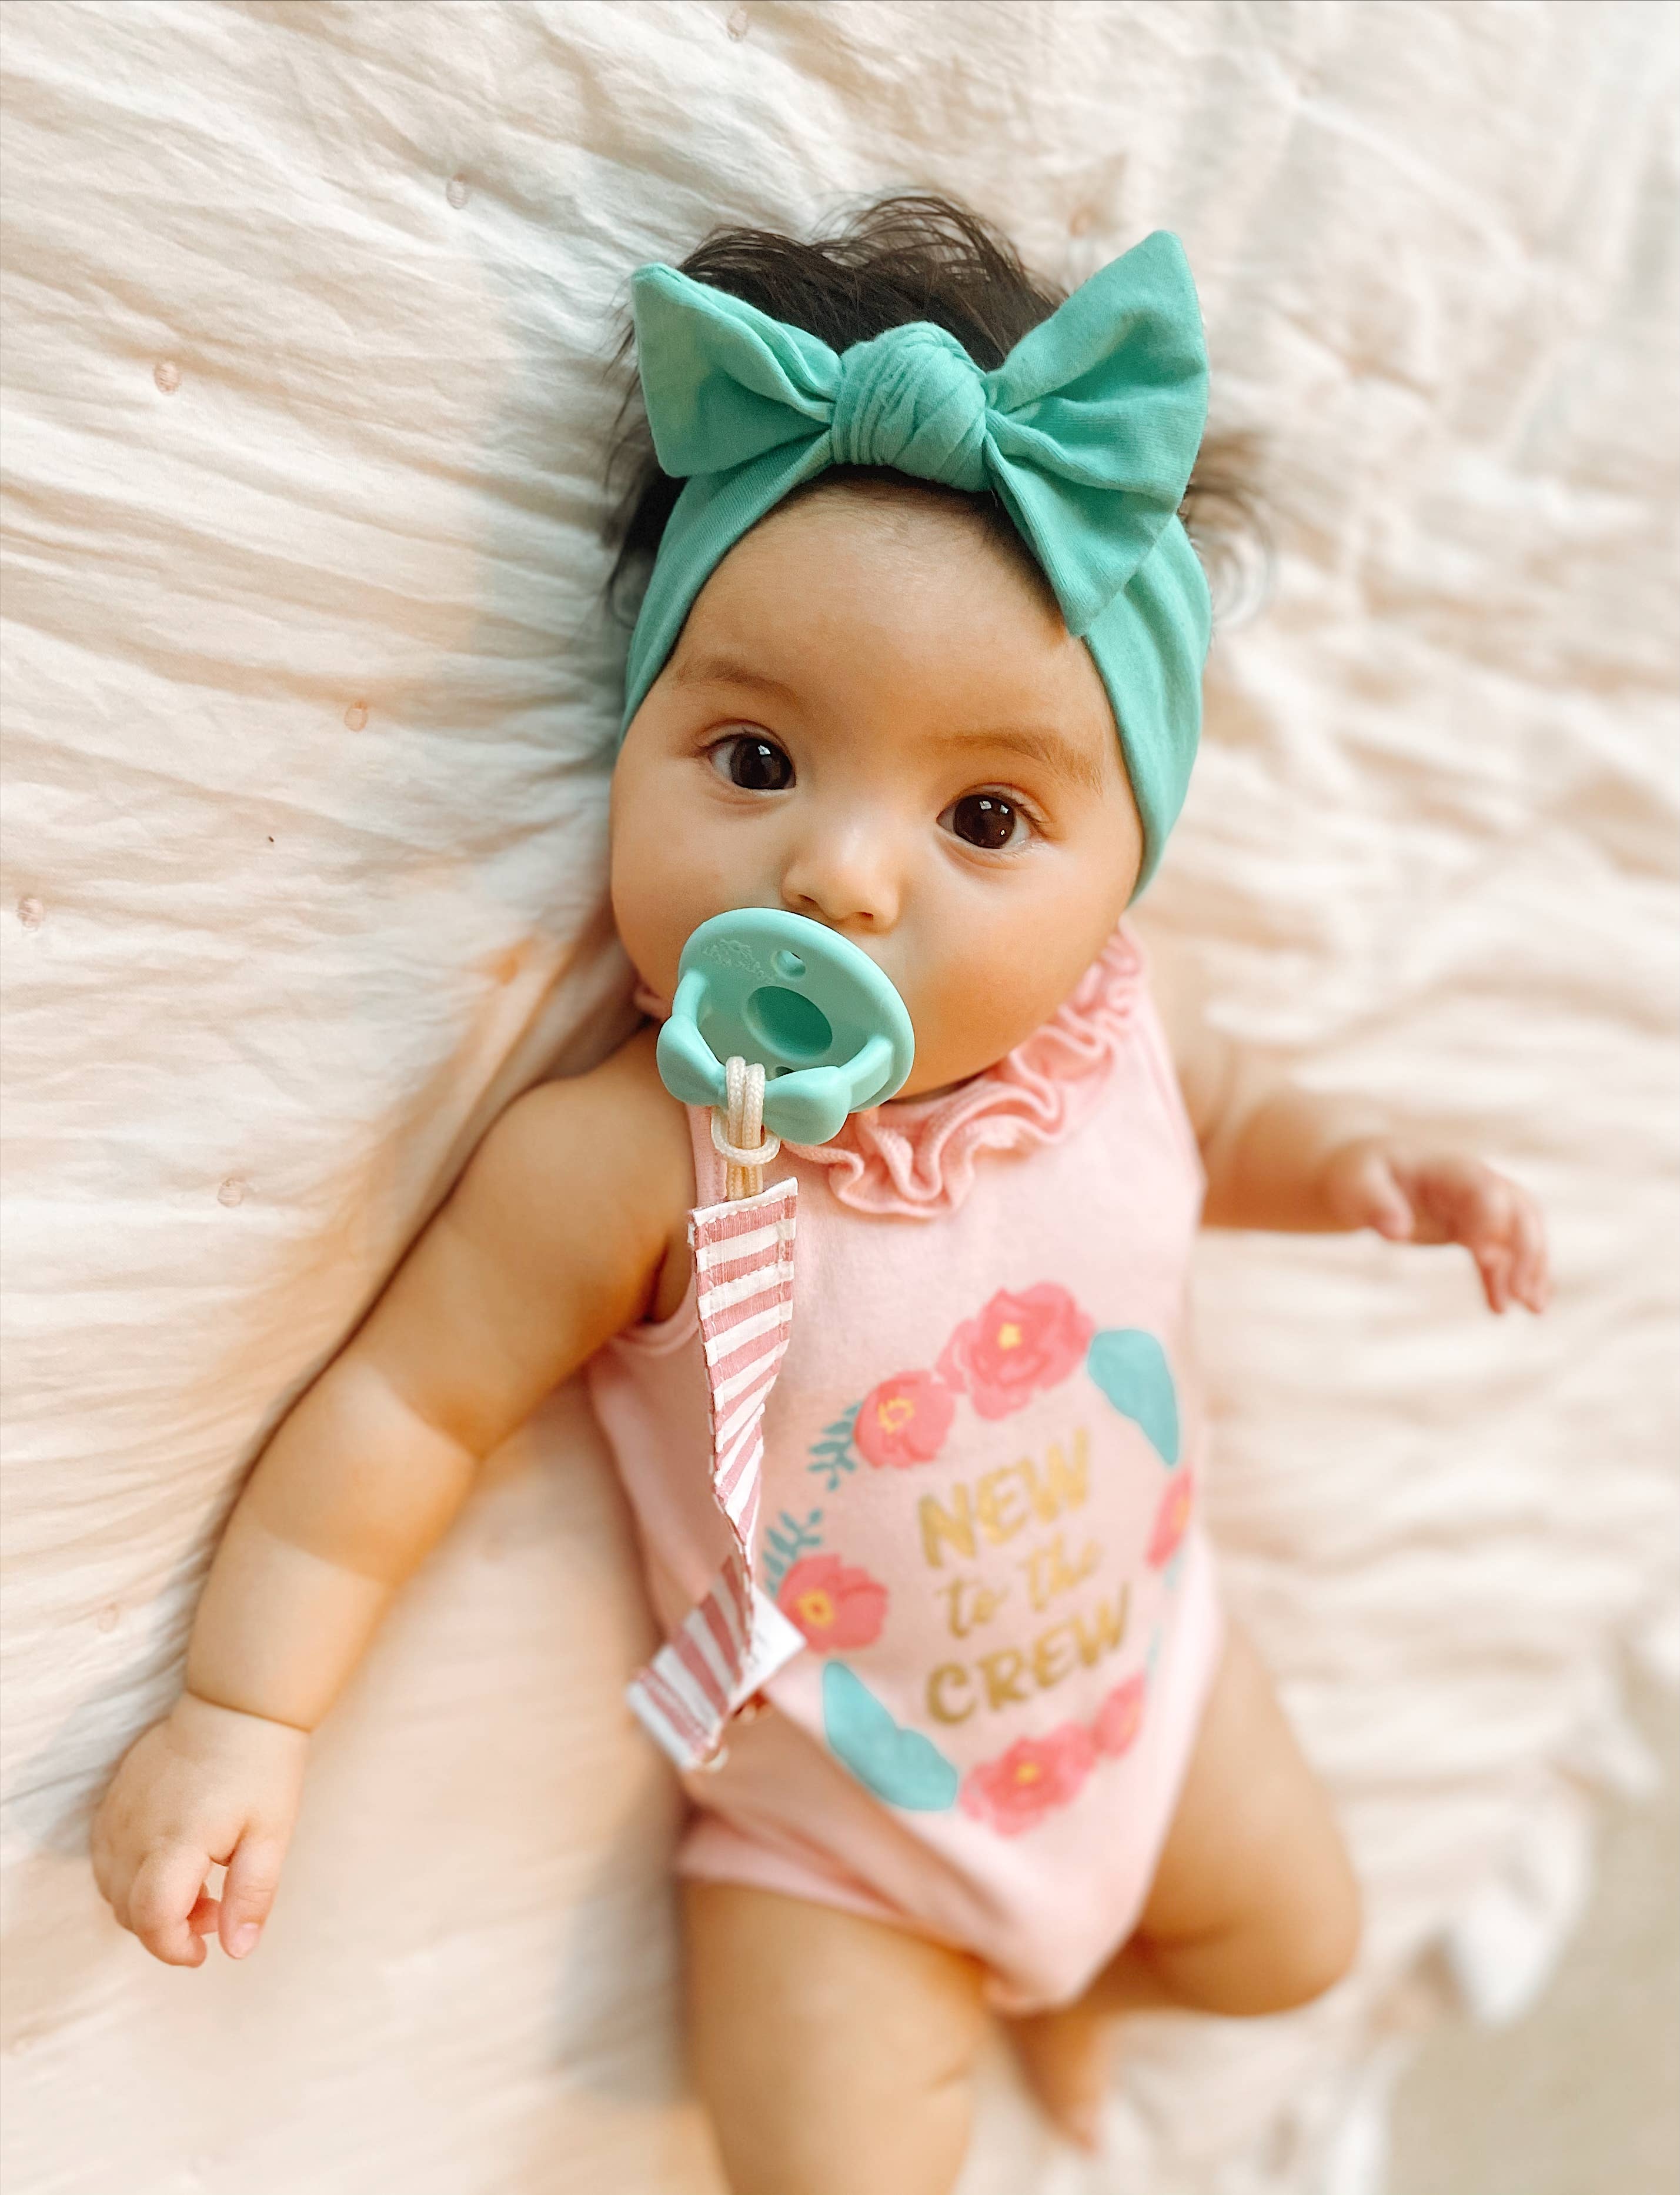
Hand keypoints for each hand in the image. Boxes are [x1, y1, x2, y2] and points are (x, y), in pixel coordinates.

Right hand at [90, 1691, 307, 1967]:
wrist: (236, 1707)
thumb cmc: (261, 1770)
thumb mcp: (272, 1835)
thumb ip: (252, 1895)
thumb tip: (236, 1951)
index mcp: (179, 1841)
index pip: (152, 1919)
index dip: (174, 1948)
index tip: (204, 1951)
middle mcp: (136, 1831)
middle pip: (128, 1912)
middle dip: (168, 1928)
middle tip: (214, 1905)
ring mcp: (117, 1814)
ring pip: (110, 1889)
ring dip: (146, 1904)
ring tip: (198, 1880)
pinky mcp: (112, 1801)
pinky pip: (103, 1859)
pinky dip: (128, 1877)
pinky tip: (170, 1859)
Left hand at [1320, 1138, 1550, 1314]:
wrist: (1360, 1175)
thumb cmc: (1355, 1176)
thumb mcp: (1355, 1184)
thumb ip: (1374, 1203)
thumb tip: (1396, 1231)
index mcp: (1446, 1168)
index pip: (1482, 1188)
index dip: (1490, 1219)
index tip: (1485, 1257)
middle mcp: (1471, 1183)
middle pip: (1517, 1209)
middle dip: (1524, 1249)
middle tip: (1520, 1294)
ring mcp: (1476, 1205)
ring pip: (1521, 1231)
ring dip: (1530, 1268)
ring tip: (1533, 1308)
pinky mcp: (1472, 1227)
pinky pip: (1503, 1252)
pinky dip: (1511, 1277)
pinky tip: (1509, 1307)